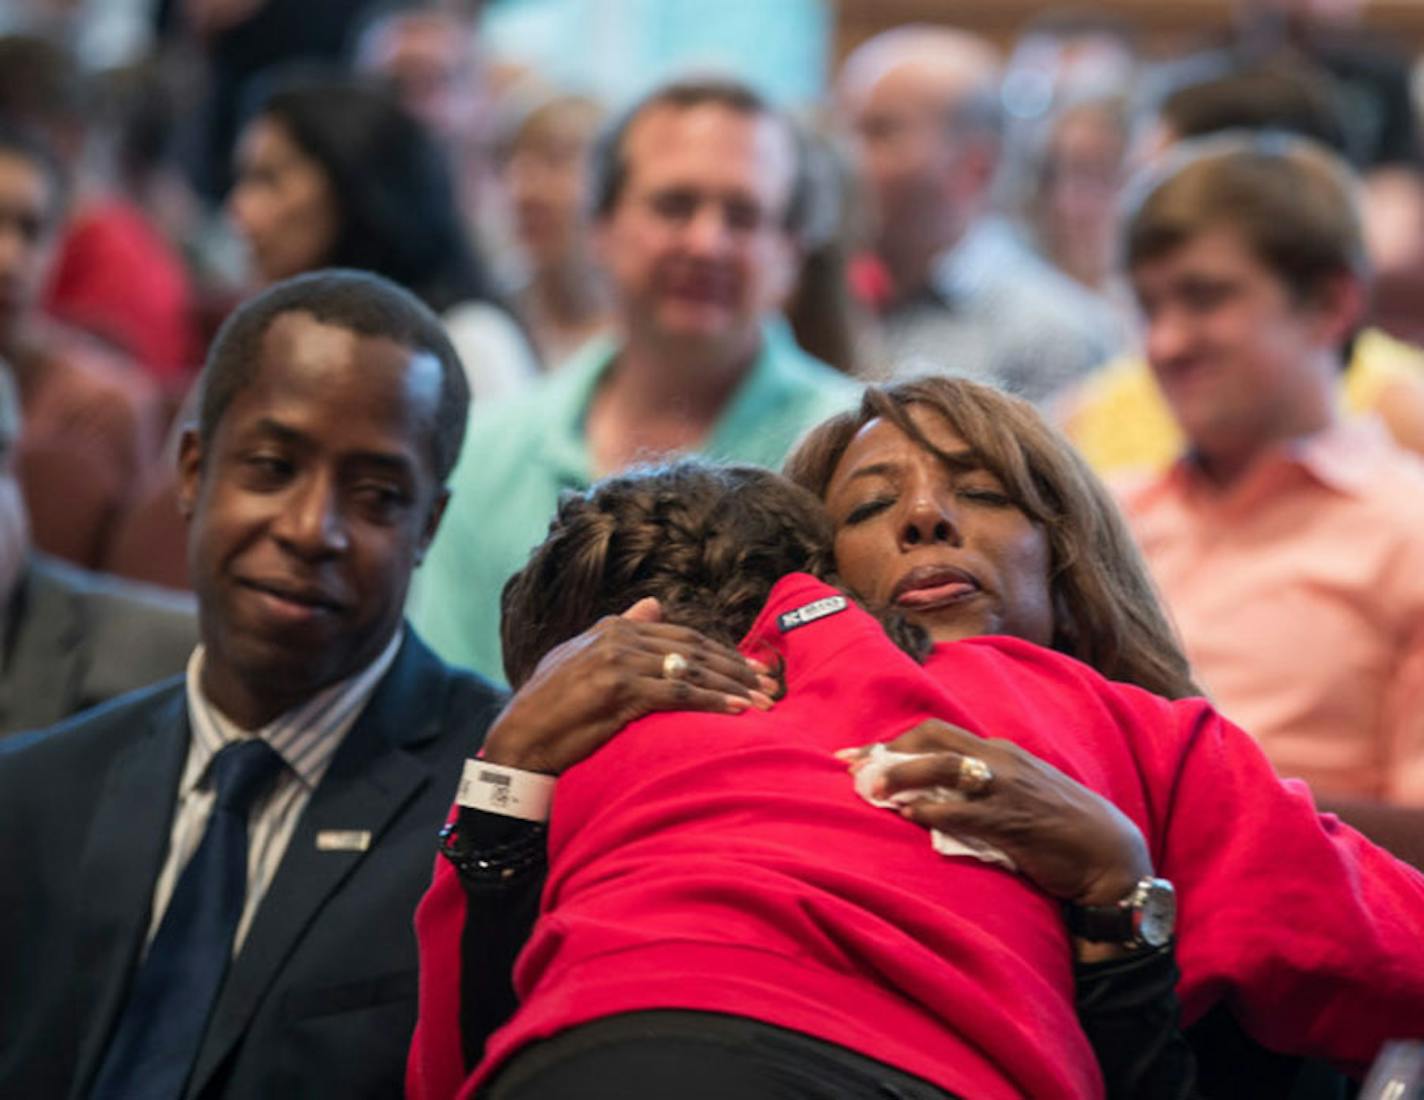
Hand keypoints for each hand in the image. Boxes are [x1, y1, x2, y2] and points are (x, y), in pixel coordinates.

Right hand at [481, 598, 775, 774]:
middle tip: (769, 684)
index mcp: (613, 627)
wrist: (519, 739)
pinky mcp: (621, 690)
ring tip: (764, 702)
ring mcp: (620, 662)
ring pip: (692, 670)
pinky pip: (679, 694)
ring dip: (733, 687)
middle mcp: (619, 637)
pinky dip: (713, 702)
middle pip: (695, 650)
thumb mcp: (582, 657)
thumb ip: (621, 629)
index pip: (682, 636)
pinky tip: (737, 712)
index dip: (721, 652)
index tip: (751, 668)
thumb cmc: (550, 706)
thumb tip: (654, 604)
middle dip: (736, 668)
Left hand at [843, 720, 1150, 908]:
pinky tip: (908, 815)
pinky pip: (962, 810)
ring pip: (943, 767)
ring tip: (871, 789)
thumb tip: (929, 795)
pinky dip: (930, 809)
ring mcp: (1006, 789)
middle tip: (852, 769)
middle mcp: (1000, 760)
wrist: (1111, 858)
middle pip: (932, 738)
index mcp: (1000, 751)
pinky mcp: (1012, 821)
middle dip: (888, 750)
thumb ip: (979, 788)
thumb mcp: (1019, 793)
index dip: (893, 742)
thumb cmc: (1062, 829)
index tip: (857, 755)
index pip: (936, 733)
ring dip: (901, 775)